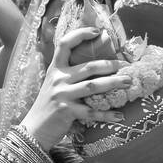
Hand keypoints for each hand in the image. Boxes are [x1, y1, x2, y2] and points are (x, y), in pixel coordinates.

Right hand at [20, 26, 131, 149]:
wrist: (34, 131)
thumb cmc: (48, 107)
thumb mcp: (54, 86)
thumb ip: (68, 75)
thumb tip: (94, 67)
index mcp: (55, 70)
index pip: (65, 44)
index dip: (81, 34)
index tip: (97, 31)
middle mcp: (58, 79)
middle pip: (88, 67)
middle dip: (110, 65)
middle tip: (125, 67)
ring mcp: (62, 95)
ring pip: (93, 86)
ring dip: (113, 83)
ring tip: (128, 82)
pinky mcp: (67, 111)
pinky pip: (92, 112)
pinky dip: (107, 115)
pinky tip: (119, 116)